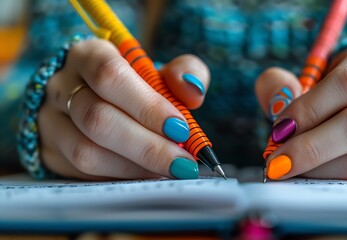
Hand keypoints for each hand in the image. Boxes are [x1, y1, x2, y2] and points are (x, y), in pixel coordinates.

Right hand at [39, 39, 209, 179]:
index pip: (111, 76)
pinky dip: (119, 177)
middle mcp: (60, 86)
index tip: (181, 129)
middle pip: (98, 119)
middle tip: (183, 163)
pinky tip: (146, 175)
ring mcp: (49, 120)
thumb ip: (184, 71)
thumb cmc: (134, 85)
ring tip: (168, 172)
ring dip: (134, 167)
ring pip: (85, 151)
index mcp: (88, 55)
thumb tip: (193, 90)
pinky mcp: (49, 150)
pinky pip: (81, 172)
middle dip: (148, 147)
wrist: (95, 98)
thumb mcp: (161, 70)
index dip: (148, 106)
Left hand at [255, 45, 346, 179]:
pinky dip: (330, 178)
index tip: (279, 129)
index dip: (310, 108)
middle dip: (310, 147)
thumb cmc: (324, 90)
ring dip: (319, 168)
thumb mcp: (301, 78)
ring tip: (288, 169)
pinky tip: (306, 175)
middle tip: (276, 162)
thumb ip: (280, 84)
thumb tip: (277, 105)